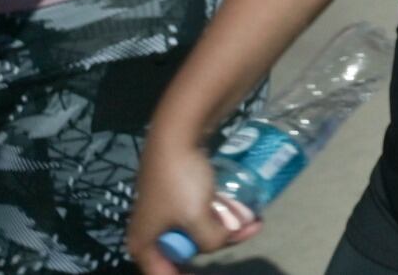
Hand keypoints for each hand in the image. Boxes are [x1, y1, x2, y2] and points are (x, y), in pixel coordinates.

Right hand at [127, 137, 261, 274]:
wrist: (176, 136)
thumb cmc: (180, 182)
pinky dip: (220, 213)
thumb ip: (212, 240)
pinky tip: (242, 210)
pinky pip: (201, 213)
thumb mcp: (197, 218)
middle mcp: (151, 233)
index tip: (203, 274)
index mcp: (144, 244)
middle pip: (187, 250)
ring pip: (199, 230)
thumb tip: (225, 238)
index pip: (163, 274)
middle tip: (249, 230)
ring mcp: (165, 214)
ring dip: (226, 227)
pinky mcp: (179, 197)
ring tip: (253, 220)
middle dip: (219, 243)